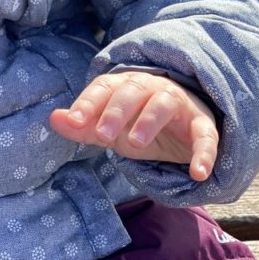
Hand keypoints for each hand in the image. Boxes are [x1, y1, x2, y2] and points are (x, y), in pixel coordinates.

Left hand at [49, 69, 218, 180]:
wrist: (184, 124)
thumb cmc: (138, 123)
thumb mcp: (109, 128)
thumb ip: (82, 126)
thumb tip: (53, 118)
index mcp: (124, 85)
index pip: (104, 88)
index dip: (89, 103)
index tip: (75, 122)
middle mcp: (151, 88)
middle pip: (132, 92)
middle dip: (116, 111)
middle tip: (103, 135)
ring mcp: (178, 104)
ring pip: (164, 103)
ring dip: (150, 121)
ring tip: (136, 144)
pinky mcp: (202, 124)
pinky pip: (205, 136)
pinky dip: (204, 153)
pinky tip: (198, 174)